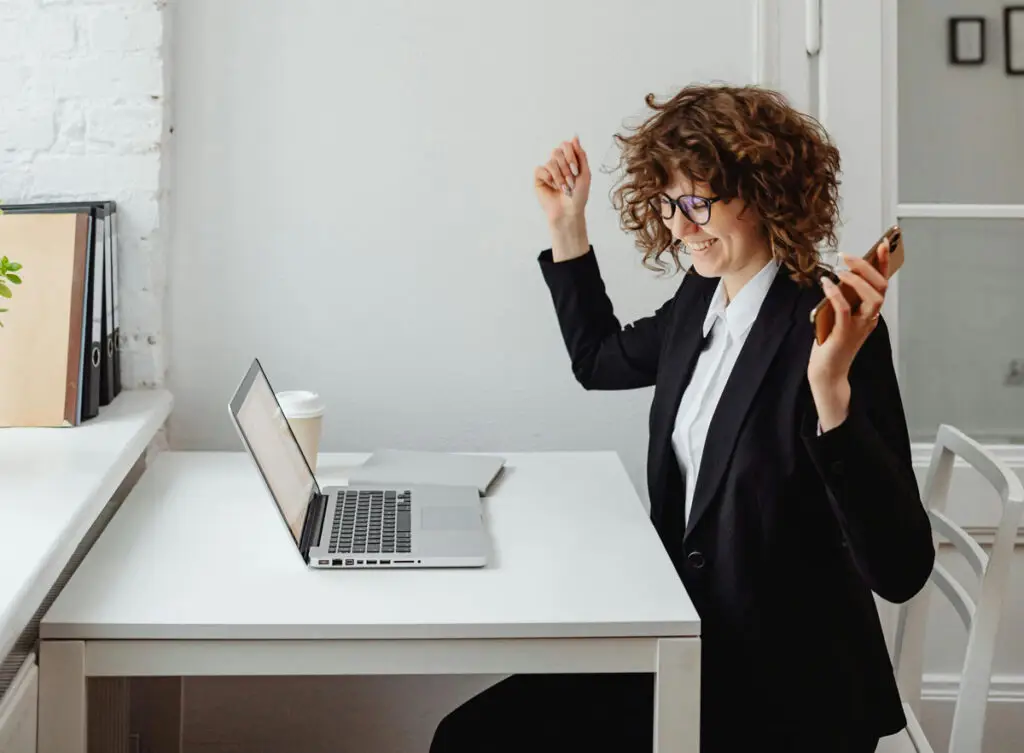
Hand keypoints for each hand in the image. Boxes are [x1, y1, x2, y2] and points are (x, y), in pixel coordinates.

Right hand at [534, 136, 590, 226]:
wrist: (569, 211)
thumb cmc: (579, 195)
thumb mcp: (585, 173)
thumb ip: (581, 154)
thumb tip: (574, 137)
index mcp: (569, 159)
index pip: (566, 145)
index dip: (570, 155)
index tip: (575, 170)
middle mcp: (558, 162)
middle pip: (557, 151)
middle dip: (566, 168)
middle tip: (571, 182)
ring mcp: (548, 169)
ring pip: (550, 162)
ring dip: (559, 177)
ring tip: (564, 188)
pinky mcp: (539, 178)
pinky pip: (541, 169)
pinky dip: (549, 178)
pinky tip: (552, 187)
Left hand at [807, 238, 890, 430]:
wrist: (826, 372)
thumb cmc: (831, 343)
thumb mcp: (839, 317)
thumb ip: (843, 299)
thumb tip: (837, 276)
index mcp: (869, 313)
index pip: (881, 284)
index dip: (884, 264)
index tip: (883, 243)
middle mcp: (869, 318)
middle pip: (880, 288)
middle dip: (867, 267)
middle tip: (848, 256)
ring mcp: (859, 327)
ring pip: (871, 298)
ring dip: (857, 280)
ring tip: (840, 269)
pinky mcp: (844, 335)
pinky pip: (844, 310)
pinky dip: (836, 294)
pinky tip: (826, 283)